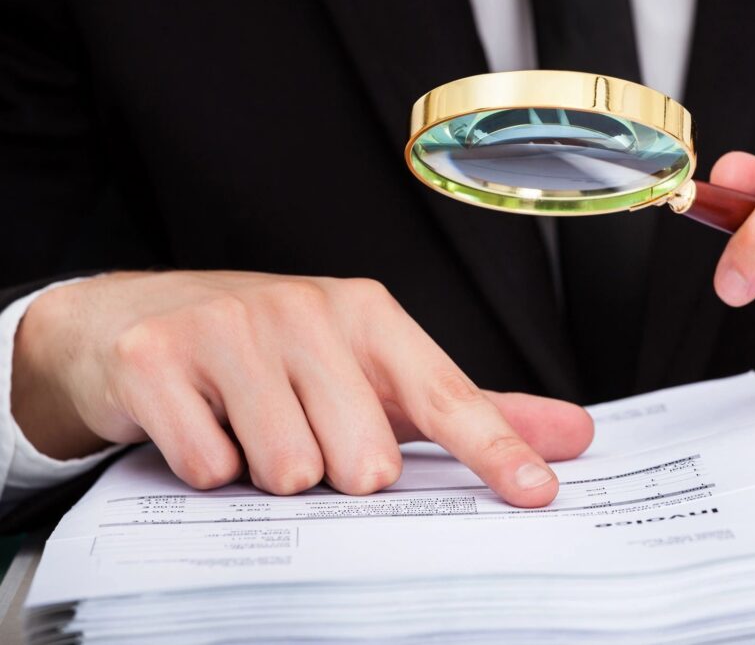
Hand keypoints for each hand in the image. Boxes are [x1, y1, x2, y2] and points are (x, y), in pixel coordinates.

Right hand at [11, 272, 592, 504]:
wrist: (135, 320)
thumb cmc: (272, 354)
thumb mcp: (371, 371)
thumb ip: (468, 410)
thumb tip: (570, 435)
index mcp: (369, 314)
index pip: (445, 395)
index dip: (494, 450)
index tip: (536, 493)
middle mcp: (306, 310)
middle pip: (364, 461)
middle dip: (336, 472)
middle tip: (304, 433)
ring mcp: (231, 329)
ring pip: (288, 471)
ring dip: (270, 473)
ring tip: (249, 428)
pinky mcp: (160, 359)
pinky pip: (211, 468)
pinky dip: (210, 468)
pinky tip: (203, 426)